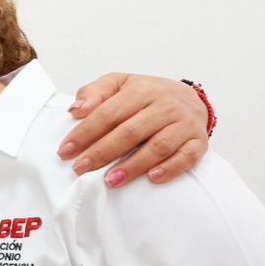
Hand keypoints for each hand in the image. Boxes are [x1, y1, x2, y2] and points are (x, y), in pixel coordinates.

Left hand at [58, 74, 208, 187]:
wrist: (189, 98)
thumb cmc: (146, 95)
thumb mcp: (119, 84)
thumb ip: (95, 93)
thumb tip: (77, 110)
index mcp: (141, 90)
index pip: (109, 113)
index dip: (85, 133)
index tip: (66, 151)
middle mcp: (164, 105)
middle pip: (130, 131)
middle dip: (102, 152)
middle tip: (81, 169)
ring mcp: (184, 123)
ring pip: (158, 146)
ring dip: (133, 165)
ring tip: (111, 180)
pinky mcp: (198, 141)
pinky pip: (187, 156)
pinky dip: (170, 168)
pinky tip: (152, 178)